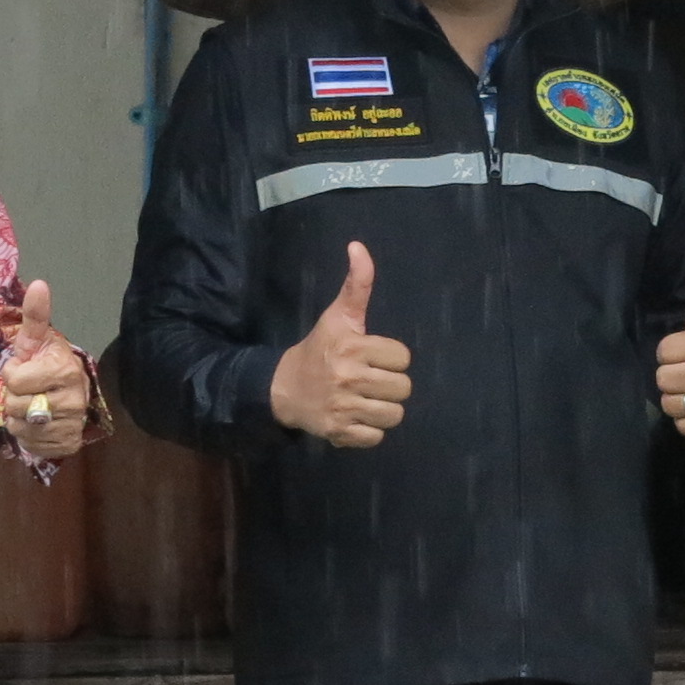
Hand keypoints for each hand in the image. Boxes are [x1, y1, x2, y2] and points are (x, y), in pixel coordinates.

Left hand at [0, 279, 95, 459]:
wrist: (69, 391)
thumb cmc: (47, 363)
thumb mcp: (37, 339)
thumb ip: (36, 315)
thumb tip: (39, 283)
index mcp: (64, 370)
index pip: (15, 381)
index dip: (13, 376)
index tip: (25, 370)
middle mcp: (73, 399)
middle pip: (15, 407)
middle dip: (14, 399)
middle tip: (28, 391)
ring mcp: (72, 424)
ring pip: (21, 428)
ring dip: (19, 420)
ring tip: (31, 408)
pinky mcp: (68, 443)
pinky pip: (32, 445)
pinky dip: (29, 438)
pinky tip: (38, 425)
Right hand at [269, 242, 412, 447]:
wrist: (282, 388)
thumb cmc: (318, 350)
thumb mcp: (338, 316)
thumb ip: (357, 284)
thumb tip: (358, 246)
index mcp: (353, 347)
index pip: (402, 357)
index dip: (391, 358)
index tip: (373, 357)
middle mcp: (349, 377)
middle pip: (403, 388)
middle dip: (390, 385)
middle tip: (371, 381)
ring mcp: (344, 407)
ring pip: (394, 415)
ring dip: (383, 410)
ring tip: (366, 400)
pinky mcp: (338, 432)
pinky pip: (376, 438)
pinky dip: (369, 432)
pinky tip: (355, 418)